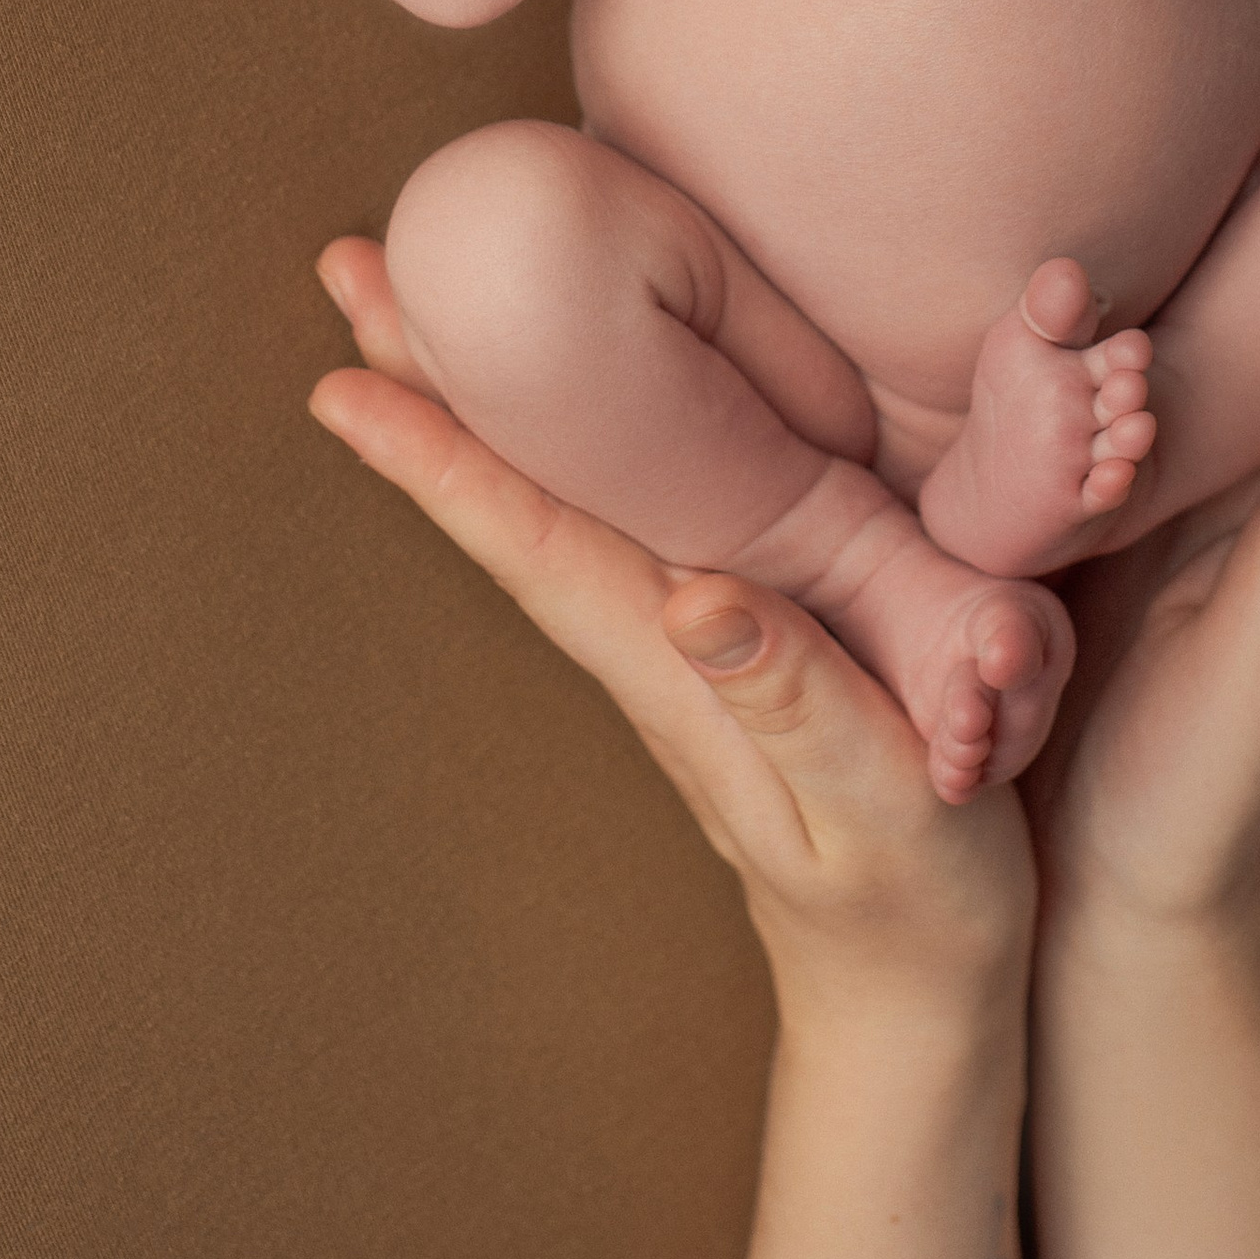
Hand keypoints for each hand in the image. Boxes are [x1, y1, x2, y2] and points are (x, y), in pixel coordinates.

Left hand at [312, 235, 1034, 1018]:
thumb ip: (799, 705)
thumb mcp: (884, 806)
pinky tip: (555, 390)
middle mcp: (658, 641)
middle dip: (428, 384)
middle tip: (345, 265)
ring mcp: (686, 639)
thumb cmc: (913, 902)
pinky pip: (619, 512)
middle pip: (519, 499)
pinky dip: (564, 436)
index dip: (443, 462)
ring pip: (559, 496)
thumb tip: (700, 599)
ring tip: (409, 300)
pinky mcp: (726, 635)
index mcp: (679, 672)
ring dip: (478, 397)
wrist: (914, 993)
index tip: (345, 381)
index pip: (538, 548)